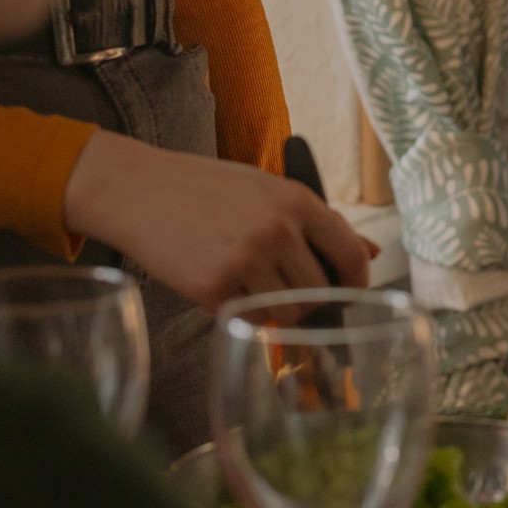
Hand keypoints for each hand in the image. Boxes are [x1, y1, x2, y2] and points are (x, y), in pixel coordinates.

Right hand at [62, 130, 373, 306]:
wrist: (136, 190)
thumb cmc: (206, 189)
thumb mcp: (267, 190)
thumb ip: (319, 222)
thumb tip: (370, 254)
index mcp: (296, 200)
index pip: (351, 254)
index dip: (356, 282)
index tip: (350, 291)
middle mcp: (276, 229)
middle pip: (321, 293)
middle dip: (311, 300)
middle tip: (287, 289)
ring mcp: (244, 260)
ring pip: (288, 313)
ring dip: (277, 308)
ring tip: (250, 282)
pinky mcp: (213, 288)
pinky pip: (249, 318)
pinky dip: (243, 311)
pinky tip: (224, 285)